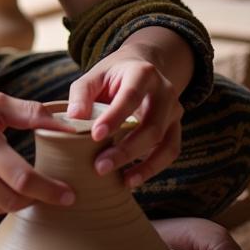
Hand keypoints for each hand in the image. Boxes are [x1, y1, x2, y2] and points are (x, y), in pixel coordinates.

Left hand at [67, 45, 182, 188]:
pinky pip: (170, 151)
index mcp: (143, 73)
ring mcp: (174, 110)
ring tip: (120, 180)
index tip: (95, 136)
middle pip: (152, 126)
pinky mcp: (176, 127)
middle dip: (126, 150)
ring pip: (165, 142)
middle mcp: (165, 91)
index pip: (130, 97)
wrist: (140, 68)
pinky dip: (153, 168)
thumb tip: (73, 118)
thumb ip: (81, 94)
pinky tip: (131, 179)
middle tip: (100, 167)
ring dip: (144, 165)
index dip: (114, 118)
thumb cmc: (112, 76)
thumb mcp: (94, 76)